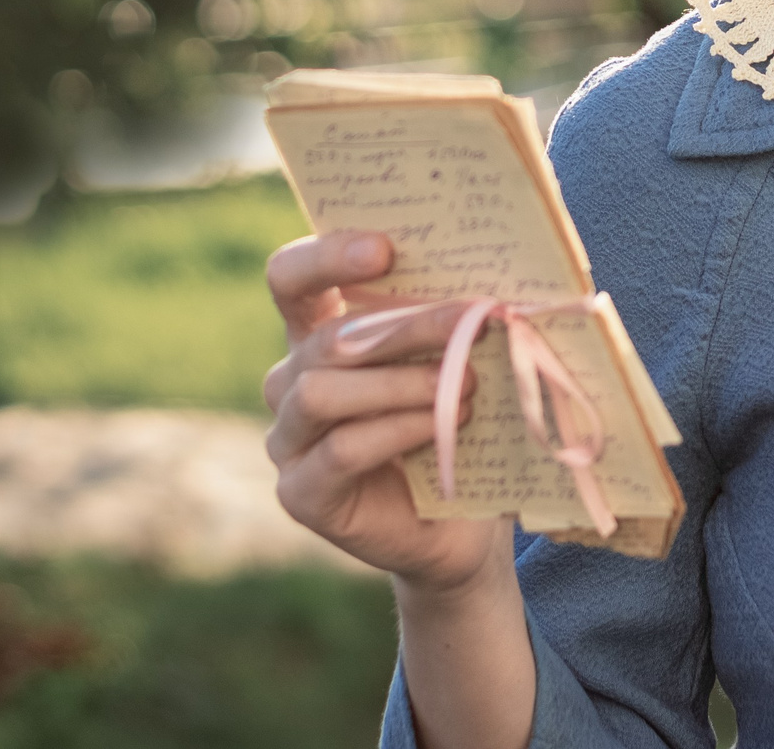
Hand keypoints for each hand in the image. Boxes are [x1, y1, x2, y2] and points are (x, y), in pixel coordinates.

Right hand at [262, 229, 507, 589]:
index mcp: (318, 333)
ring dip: (400, 383)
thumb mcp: (457, 362)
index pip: (291, 278)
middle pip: (328, 337)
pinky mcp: (300, 493)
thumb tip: (486, 283)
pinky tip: (444, 426)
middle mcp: (291, 381)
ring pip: (320, 393)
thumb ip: (451, 321)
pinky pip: (339, 450)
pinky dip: (397, 430)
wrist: (464, 525)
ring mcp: (287, 440)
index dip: (326, 256)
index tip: (386, 249)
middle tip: (471, 319)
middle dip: (404, 325)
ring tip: (465, 385)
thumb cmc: (461, 424)